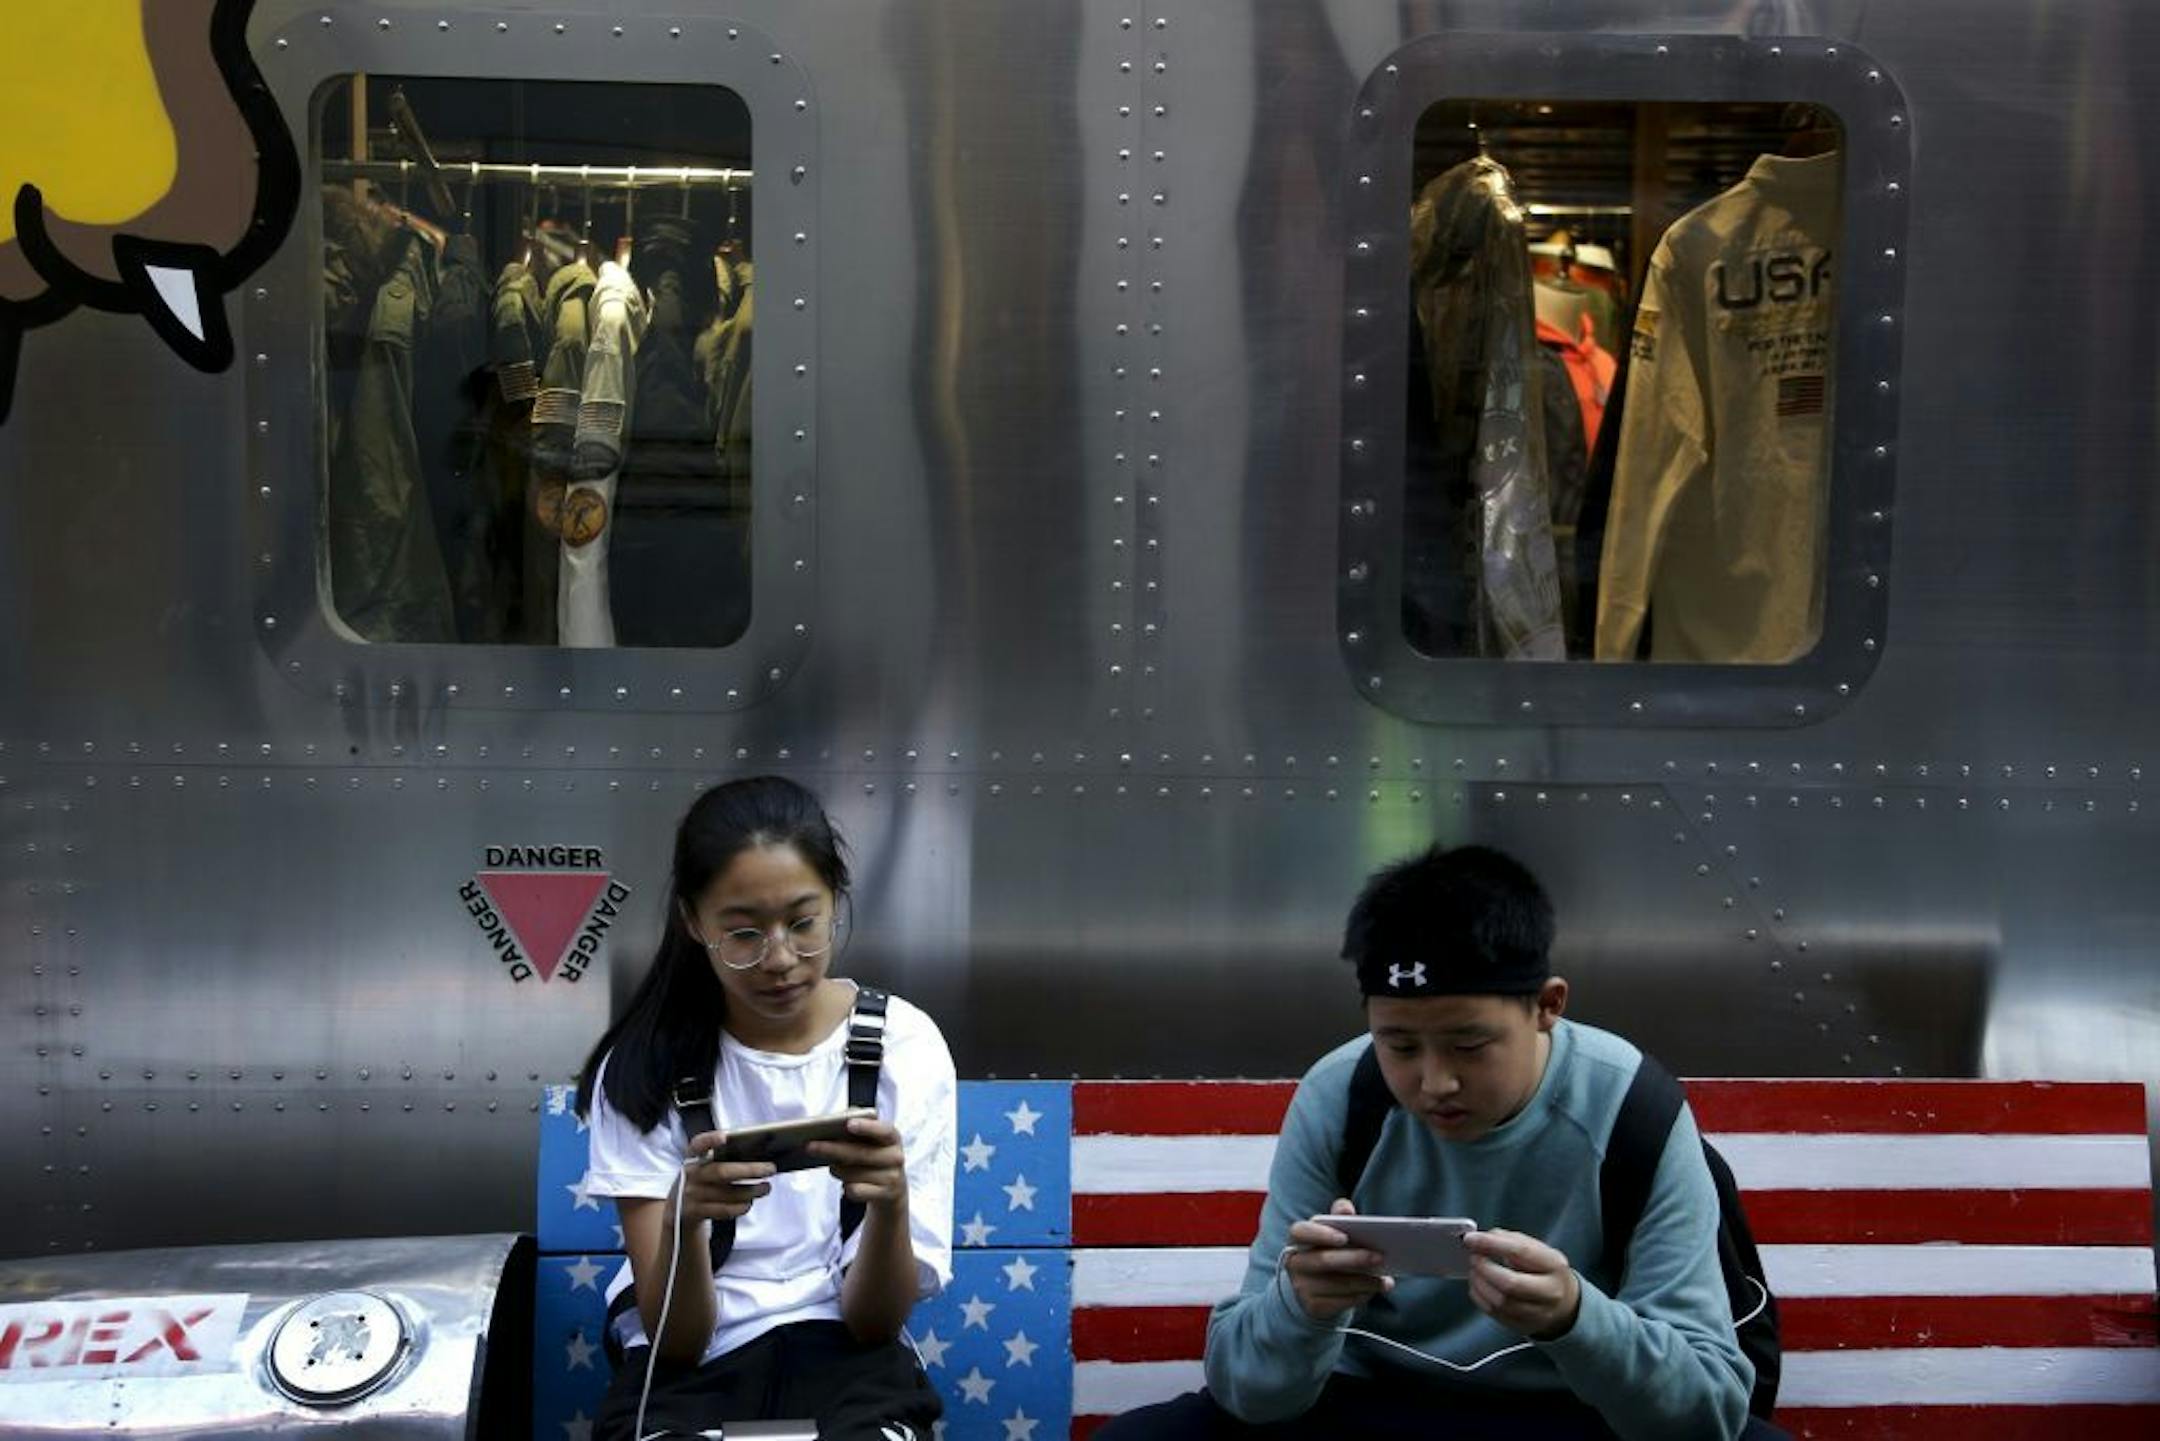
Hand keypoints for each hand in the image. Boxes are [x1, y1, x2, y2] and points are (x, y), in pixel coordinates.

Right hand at [681, 1130, 776, 1223]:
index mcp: (693, 1156)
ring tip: (766, 1187)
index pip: (699, 1144)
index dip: (710, 1140)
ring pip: (727, 1193)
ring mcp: (691, 1194)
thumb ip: (723, 1158)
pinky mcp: (696, 1212)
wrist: (679, 1208)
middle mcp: (691, 1174)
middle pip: (722, 1172)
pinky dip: (740, 1207)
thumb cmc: (702, 1179)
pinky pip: (724, 1210)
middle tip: (771, 1168)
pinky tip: (749, 1202)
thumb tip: (760, 1154)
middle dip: (750, 1170)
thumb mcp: (704, 1165)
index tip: (725, 1137)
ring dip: (751, 1191)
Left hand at [806, 1116, 908, 1210]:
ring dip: (837, 1170)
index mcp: (892, 1137)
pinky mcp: (885, 1196)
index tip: (849, 1124)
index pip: (883, 1130)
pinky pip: (855, 1191)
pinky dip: (846, 1187)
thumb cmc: (873, 1155)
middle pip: (860, 1154)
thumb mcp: (871, 1140)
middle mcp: (896, 1157)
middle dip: (832, 1149)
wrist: (892, 1188)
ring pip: (853, 1174)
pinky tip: (846, 1183)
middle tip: (810, 1146)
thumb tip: (836, 1119)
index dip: (866, 1127)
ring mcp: (893, 1178)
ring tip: (832, 1166)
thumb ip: (856, 1124)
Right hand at [1283, 1198, 1393, 1320]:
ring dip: (1364, 1282)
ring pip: (1336, 1284)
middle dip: (1354, 1259)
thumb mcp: (1331, 1235)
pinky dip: (1360, 1296)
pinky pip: (1340, 1302)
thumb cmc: (1327, 1253)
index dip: (1320, 1234)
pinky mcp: (1312, 1306)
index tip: (1344, 1237)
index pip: (1300, 1232)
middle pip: (1323, 1260)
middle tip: (1380, 1257)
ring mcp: (1301, 1287)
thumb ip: (1339, 1218)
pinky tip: (1374, 1290)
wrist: (1311, 1290)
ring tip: (1385, 1280)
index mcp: (1298, 1239)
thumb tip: (1345, 1208)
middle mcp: (1295, 1263)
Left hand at [1463, 1229, 1581, 1339]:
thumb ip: (1509, 1240)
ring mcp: (1538, 1313)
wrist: (1564, 1303)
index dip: (1492, 1244)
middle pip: (1510, 1284)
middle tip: (1473, 1257)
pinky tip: (1478, 1285)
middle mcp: (1550, 1292)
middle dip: (1484, 1268)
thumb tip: (1480, 1238)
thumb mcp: (1536, 1249)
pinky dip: (1480, 1297)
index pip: (1521, 1252)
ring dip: (1479, 1283)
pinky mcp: (1523, 1326)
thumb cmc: (1543, 1270)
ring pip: (1500, 1302)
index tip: (1471, 1239)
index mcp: (1554, 1265)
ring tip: (1474, 1270)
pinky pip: (1495, 1313)